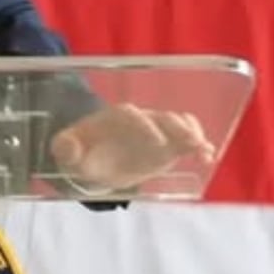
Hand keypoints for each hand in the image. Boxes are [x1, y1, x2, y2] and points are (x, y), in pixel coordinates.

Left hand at [48, 103, 215, 193]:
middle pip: (159, 116)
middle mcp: (139, 120)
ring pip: (178, 124)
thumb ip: (65, 148)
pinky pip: (188, 140)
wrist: (94, 159)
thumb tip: (67, 147)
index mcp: (113, 118)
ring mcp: (157, 131)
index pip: (130, 114)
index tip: (156, 141)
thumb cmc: (81, 152)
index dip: (143, 125)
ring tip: (204, 149)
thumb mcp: (68, 151)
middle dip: (175, 126)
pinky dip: (199, 145)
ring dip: (192, 133)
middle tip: (190, 141)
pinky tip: (208, 156)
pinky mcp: (169, 146)